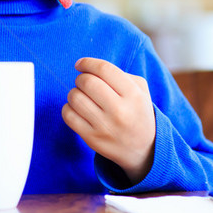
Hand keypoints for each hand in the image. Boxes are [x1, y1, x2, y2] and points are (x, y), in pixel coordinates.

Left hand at [61, 58, 155, 183]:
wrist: (144, 150)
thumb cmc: (137, 112)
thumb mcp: (140, 91)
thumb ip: (120, 74)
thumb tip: (89, 67)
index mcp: (133, 95)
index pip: (104, 69)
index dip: (87, 63)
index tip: (80, 64)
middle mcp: (120, 111)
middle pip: (87, 82)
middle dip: (81, 78)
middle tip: (84, 83)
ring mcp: (105, 126)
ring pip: (75, 98)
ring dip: (74, 93)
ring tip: (82, 96)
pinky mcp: (92, 138)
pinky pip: (68, 115)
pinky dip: (68, 108)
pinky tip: (77, 110)